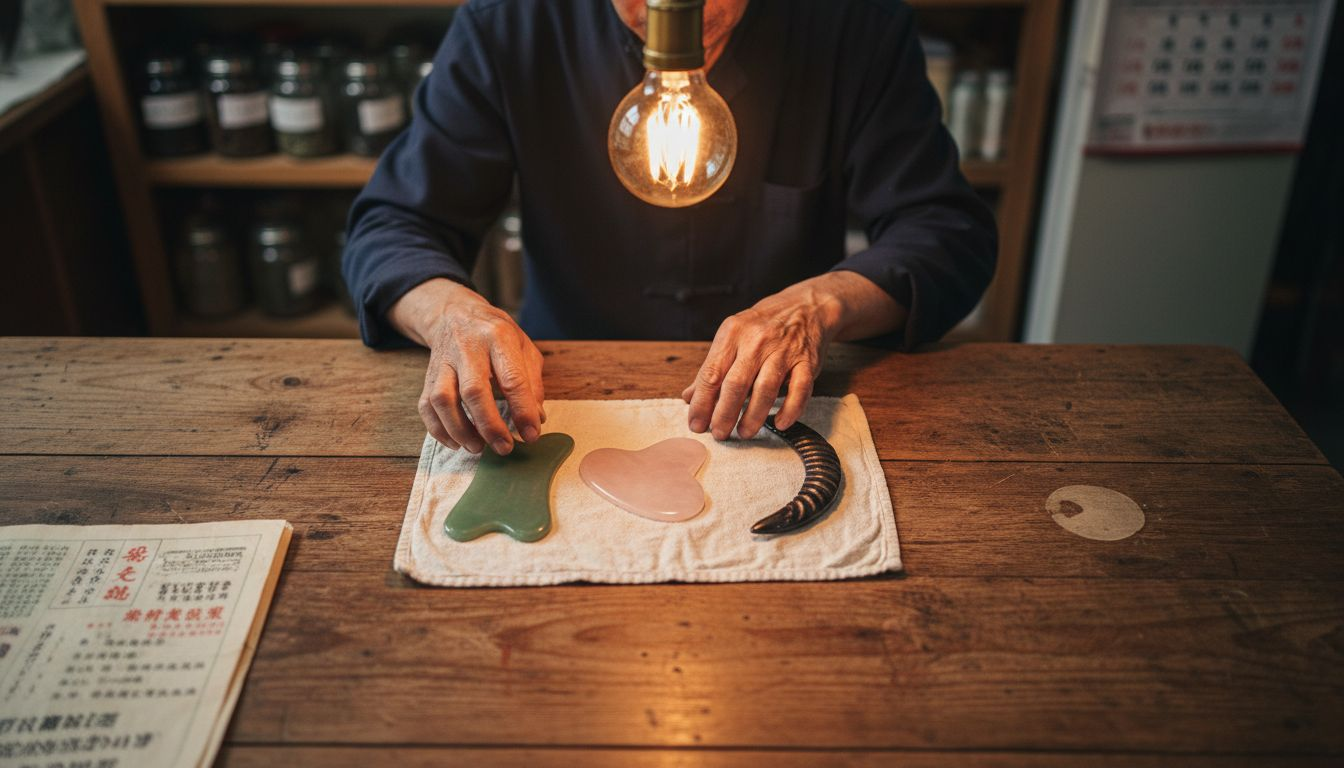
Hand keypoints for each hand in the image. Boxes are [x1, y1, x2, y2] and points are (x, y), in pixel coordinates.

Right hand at [390, 278, 544, 454]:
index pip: (512, 378)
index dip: (523, 410)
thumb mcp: (524, 347)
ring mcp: (443, 361)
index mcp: (498, 337)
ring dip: (460, 429)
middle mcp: (467, 347)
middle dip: (489, 425)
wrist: (455, 313)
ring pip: (443, 399)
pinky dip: (438, 429)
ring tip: (478, 447)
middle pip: (474, 390)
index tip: (531, 435)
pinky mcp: (428, 375)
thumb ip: (532, 382)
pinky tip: (456, 442)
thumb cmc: (496, 334)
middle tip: (505, 448)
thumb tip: (537, 418)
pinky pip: (426, 406)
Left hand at [681, 271, 906, 438]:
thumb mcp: (733, 337)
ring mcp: (784, 350)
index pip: (711, 373)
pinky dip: (790, 409)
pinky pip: (800, 390)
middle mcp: (757, 340)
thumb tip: (689, 397)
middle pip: (735, 383)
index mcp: (733, 333)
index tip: (696, 424)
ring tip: (744, 433)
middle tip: (719, 434)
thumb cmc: (764, 325)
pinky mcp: (807, 361)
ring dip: (753, 416)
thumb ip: (712, 367)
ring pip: (765, 388)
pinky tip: (779, 423)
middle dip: (724, 414)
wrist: (806, 306)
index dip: (702, 403)